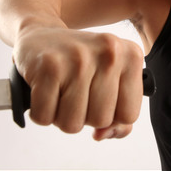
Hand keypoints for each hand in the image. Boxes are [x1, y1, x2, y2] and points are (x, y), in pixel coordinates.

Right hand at [12, 26, 143, 137]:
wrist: (41, 35)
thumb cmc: (78, 63)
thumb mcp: (110, 80)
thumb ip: (119, 117)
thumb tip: (102, 135)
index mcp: (131, 56)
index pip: (129, 115)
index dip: (110, 116)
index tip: (98, 99)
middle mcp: (109, 53)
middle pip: (101, 120)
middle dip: (84, 115)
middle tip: (75, 92)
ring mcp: (78, 59)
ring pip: (72, 124)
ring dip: (61, 116)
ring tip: (60, 91)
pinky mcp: (48, 66)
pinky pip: (45, 117)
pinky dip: (40, 112)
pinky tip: (43, 90)